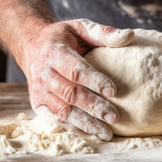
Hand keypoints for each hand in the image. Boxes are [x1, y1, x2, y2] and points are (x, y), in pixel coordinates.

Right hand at [19, 19, 134, 140]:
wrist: (32, 45)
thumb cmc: (63, 37)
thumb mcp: (81, 28)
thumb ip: (104, 33)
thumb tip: (130, 35)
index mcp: (54, 52)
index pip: (75, 69)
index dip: (94, 80)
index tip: (114, 90)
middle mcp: (43, 73)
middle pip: (70, 94)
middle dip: (93, 106)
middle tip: (114, 116)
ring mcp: (39, 91)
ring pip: (63, 111)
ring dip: (85, 123)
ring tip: (107, 132)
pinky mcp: (38, 104)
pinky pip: (55, 120)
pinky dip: (73, 128)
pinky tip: (90, 134)